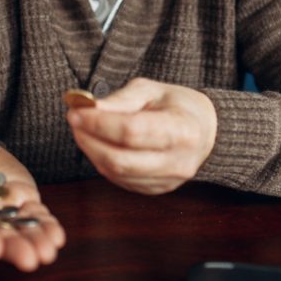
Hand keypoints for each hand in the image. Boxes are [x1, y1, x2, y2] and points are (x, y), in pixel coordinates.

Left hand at [67, 78, 217, 193]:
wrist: (206, 132)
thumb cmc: (178, 106)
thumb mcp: (153, 90)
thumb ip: (121, 99)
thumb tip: (89, 108)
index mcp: (183, 130)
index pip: (132, 131)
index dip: (99, 123)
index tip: (77, 111)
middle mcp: (178, 162)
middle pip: (120, 159)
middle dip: (89, 140)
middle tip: (74, 121)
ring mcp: (168, 181)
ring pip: (116, 173)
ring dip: (91, 151)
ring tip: (83, 130)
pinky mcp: (156, 190)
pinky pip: (120, 181)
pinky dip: (102, 162)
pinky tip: (98, 145)